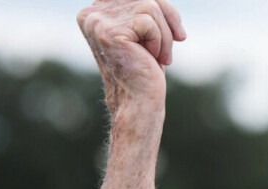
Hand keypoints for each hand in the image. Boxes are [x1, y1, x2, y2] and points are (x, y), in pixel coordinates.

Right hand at [77, 0, 186, 116]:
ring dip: (165, 35)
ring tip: (159, 56)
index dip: (164, 9)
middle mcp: (92, 13)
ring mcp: (98, 22)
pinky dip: (159, 41)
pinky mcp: (109, 32)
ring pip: (150, 6)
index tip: (176, 33)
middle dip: (168, 20)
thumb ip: (144, 9)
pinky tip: (150, 58)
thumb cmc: (145, 69)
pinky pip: (149, 21)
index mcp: (96, 12)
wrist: (139, 101)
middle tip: (170, 46)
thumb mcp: (146, 31)